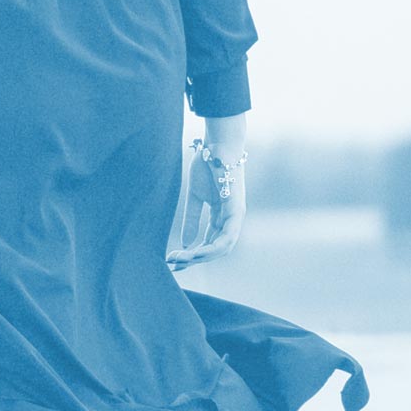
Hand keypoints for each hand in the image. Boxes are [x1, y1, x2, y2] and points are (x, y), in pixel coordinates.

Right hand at [167, 135, 246, 267]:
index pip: (209, 242)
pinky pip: (227, 238)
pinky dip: (212, 248)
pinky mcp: (236, 211)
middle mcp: (231, 219)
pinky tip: (196, 252)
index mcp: (222, 216)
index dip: (193, 254)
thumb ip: (191, 220)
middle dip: (195, 259)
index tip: (174, 259)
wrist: (216, 146)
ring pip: (222, 248)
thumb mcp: (195, 198)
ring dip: (201, 257)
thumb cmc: (206, 165)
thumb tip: (185, 244)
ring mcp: (236, 216)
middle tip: (174, 264)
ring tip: (182, 258)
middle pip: (215, 249)